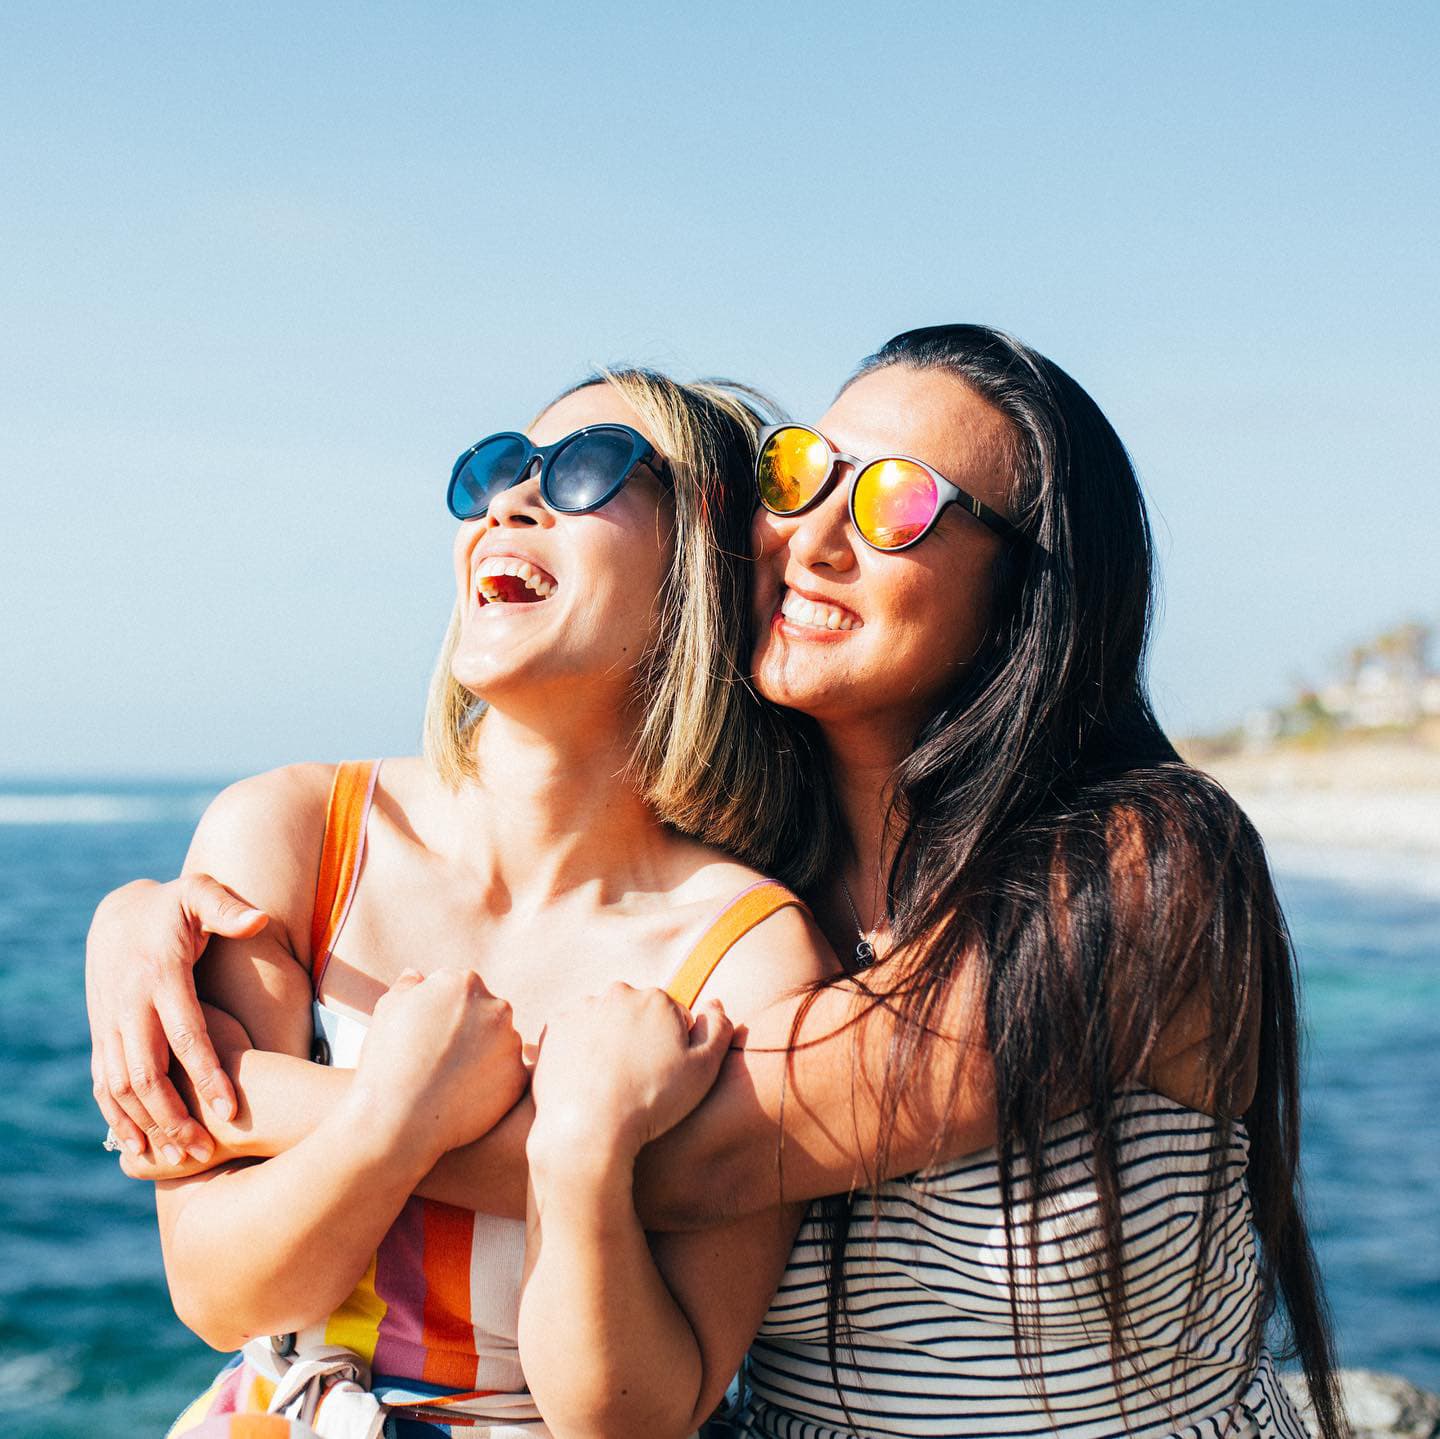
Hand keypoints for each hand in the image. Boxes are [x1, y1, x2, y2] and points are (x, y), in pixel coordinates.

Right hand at [87, 875, 267, 1161]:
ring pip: (120, 1086)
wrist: (118, 911)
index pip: (185, 1033)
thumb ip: (228, 906)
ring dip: (147, 1125)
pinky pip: (102, 1082)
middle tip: (205, 1152)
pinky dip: (116, 1116)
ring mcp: (110, 1022)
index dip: (206, 1074)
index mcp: (160, 975)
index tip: (231, 1112)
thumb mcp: (199, 892)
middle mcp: (129, 1004)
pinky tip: (137, 1144)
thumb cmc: (173, 905)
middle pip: (147, 1073)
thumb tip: (259, 919)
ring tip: (179, 1159)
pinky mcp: (100, 1033)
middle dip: (175, 1116)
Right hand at [354, 969, 527, 1158]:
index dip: (444, 1014)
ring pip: (501, 1043)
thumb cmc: (387, 1061)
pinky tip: (465, 1096)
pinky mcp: (518, 1077)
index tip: (429, 1036)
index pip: (462, 990)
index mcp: (464, 982)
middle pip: (487, 1014)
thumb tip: (418, 976)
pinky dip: (492, 1084)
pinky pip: (508, 1075)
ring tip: (451, 1080)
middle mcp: (495, 1006)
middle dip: (469, 1031)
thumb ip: (408, 985)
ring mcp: (511, 1043)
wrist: (397, 1121)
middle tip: (441, 1059)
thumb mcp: (387, 1010)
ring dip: (484, 1056)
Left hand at [530, 984, 732, 1159]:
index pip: (674, 1016)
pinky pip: (576, 1033)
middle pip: (638, 1014)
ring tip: (612, 1082)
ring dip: (611, 1041)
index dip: (675, 1048)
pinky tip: (588, 1078)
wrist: (587, 1128)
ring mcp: (582, 1009)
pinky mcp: (555, 1028)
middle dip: (642, 1038)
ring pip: (606, 1021)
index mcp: (656, 999)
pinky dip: (582, 1049)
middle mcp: (618, 994)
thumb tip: (714, 1004)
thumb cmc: (652, 1101)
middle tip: (640, 1078)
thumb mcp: (703, 1070)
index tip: (666, 1075)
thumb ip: (718, 1030)